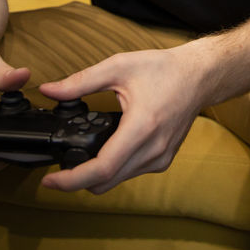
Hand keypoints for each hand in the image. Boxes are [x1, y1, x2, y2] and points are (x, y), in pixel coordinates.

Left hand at [37, 46, 207, 194]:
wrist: (200, 75)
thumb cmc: (164, 69)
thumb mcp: (118, 67)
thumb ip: (80, 81)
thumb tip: (49, 90)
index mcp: (141, 126)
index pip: (102, 168)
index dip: (72, 180)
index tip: (50, 180)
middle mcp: (152, 149)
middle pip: (106, 182)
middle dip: (77, 181)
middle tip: (58, 170)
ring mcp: (160, 157)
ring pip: (117, 181)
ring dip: (96, 176)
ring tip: (80, 157)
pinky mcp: (163, 160)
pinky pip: (131, 174)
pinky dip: (114, 170)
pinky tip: (107, 152)